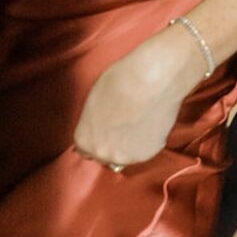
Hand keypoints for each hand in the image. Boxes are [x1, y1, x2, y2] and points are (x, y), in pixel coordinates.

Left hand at [73, 21, 201, 168]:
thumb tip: (101, 127)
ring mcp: (127, 156)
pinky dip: (149, 139)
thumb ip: (93, 123)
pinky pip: (147, 148)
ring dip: (131, 143)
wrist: (152, 80)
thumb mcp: (93, 101)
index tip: (106, 128)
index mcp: (84, 141)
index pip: (86, 149)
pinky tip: (150, 120)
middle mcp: (103, 154)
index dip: (97, 137)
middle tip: (124, 122)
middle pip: (106, 154)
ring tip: (139, 120)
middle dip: (113, 142)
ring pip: (127, 153)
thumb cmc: (120, 81)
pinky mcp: (150, 152)